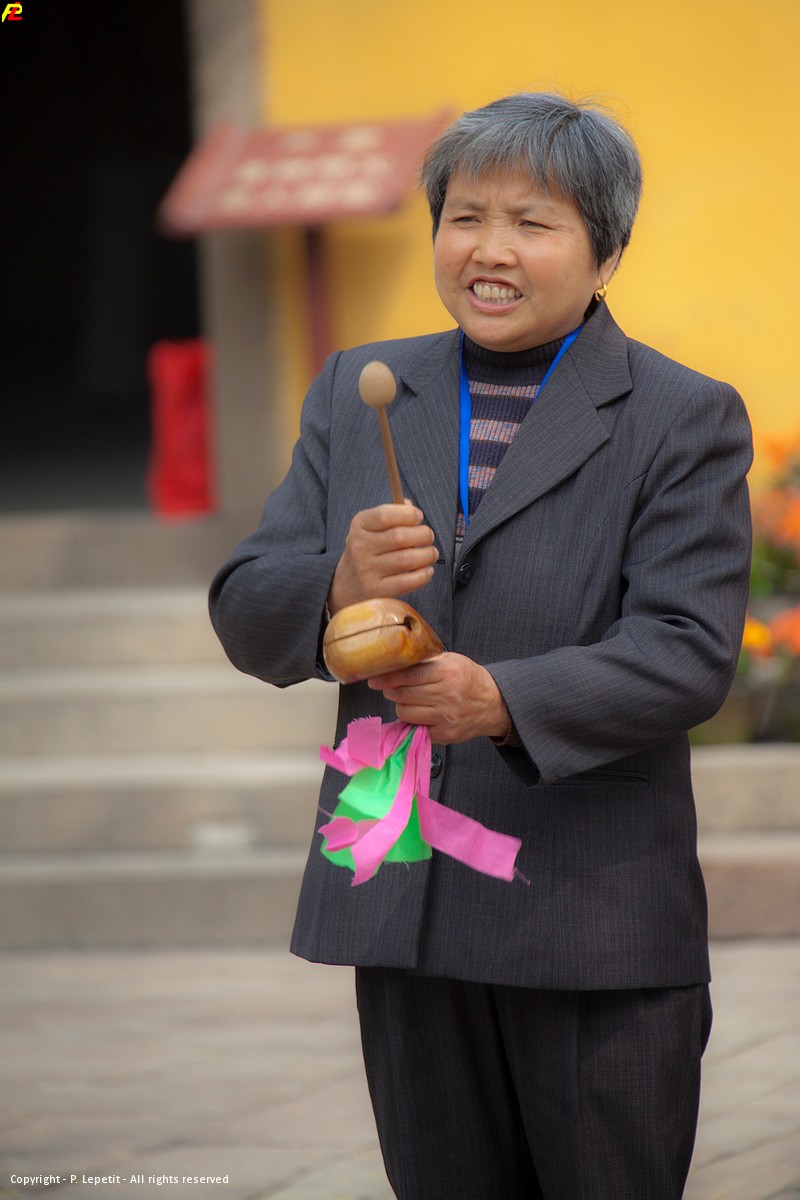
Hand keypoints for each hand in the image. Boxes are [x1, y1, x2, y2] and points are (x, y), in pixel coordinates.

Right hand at [327, 503, 438, 614]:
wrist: (348, 583)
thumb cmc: (370, 549)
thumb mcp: (372, 527)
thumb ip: (393, 513)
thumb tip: (412, 509)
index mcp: (360, 526)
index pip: (384, 515)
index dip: (407, 514)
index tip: (418, 516)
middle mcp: (360, 548)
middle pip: (400, 537)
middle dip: (423, 534)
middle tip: (428, 536)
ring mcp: (367, 571)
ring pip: (407, 559)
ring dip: (427, 554)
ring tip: (430, 553)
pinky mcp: (377, 591)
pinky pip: (408, 582)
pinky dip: (424, 574)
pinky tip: (426, 570)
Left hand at [367, 652, 509, 744]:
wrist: (492, 703)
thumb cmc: (467, 678)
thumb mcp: (450, 661)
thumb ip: (425, 662)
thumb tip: (393, 664)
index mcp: (447, 672)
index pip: (408, 675)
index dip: (387, 678)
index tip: (374, 678)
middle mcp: (447, 695)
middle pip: (403, 695)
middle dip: (391, 691)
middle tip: (390, 688)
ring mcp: (446, 717)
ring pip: (405, 712)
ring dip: (401, 706)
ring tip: (409, 700)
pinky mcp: (445, 734)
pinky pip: (416, 727)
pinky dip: (413, 720)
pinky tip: (421, 713)